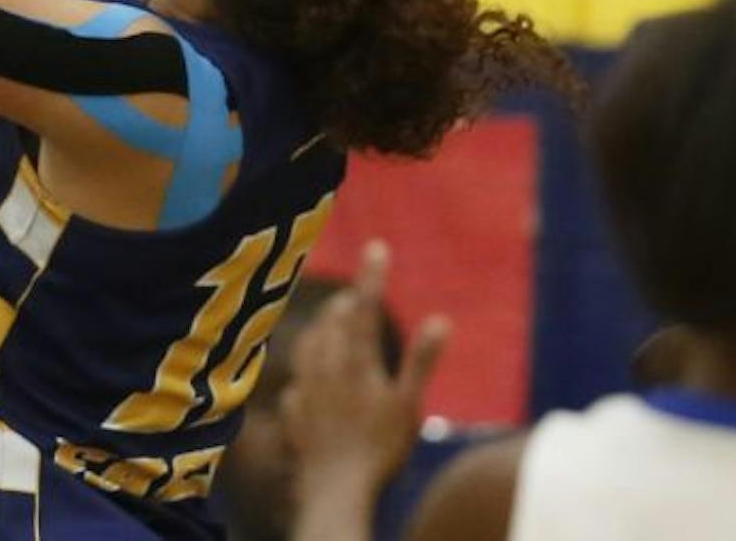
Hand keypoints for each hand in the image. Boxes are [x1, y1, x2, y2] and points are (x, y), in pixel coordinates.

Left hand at [282, 243, 450, 502]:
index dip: (370, 275)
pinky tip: (306, 381)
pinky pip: (296, 384)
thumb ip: (420, 361)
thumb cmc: (380, 448)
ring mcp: (305, 389)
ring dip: (319, 331)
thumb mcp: (408, 404)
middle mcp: (324, 367)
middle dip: (343, 304)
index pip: (363, 306)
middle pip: (330, 323)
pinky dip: (304, 374)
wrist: (334, 490)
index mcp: (354, 360)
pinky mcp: (293, 413)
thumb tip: (441, 320)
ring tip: (327, 325)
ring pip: (308, 346)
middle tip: (352, 295)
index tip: (376, 247)